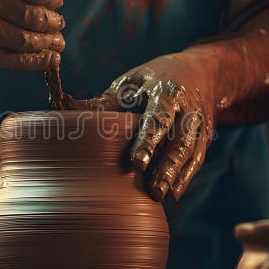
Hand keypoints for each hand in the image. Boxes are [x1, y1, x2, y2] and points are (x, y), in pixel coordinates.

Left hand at [68, 52, 215, 201]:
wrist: (203, 72)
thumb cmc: (155, 78)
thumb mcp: (131, 81)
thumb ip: (103, 100)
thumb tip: (62, 107)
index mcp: (167, 91)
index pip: (158, 118)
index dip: (149, 141)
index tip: (137, 164)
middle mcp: (188, 108)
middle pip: (179, 141)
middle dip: (167, 166)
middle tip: (154, 190)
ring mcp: (200, 124)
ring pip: (190, 153)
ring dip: (176, 176)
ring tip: (160, 196)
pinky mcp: (206, 138)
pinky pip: (197, 160)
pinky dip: (186, 177)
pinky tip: (173, 195)